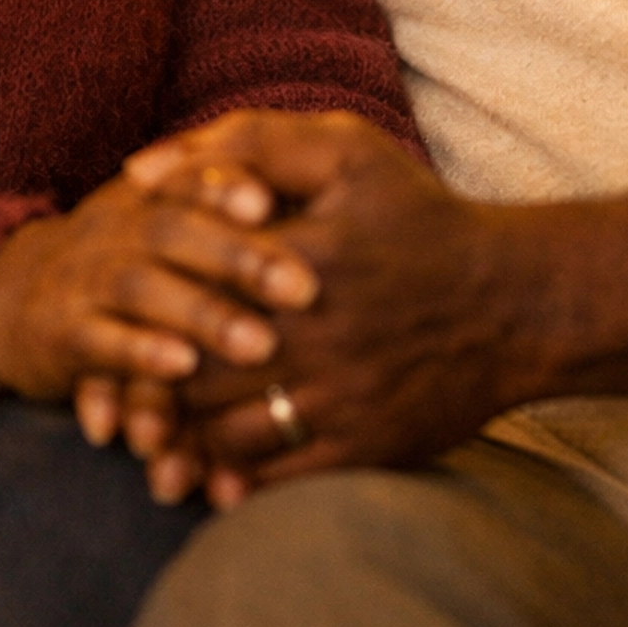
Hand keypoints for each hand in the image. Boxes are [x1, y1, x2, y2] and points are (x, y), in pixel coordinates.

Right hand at [0, 171, 318, 404]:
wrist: (5, 299)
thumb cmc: (117, 260)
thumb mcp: (156, 220)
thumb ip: (215, 204)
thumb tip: (312, 201)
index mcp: (146, 197)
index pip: (189, 178)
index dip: (227, 185)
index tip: (276, 200)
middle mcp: (116, 229)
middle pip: (174, 231)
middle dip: (241, 259)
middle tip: (305, 290)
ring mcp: (86, 280)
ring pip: (143, 290)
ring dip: (203, 315)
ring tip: (261, 345)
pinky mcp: (61, 334)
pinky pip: (98, 344)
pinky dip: (138, 357)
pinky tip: (181, 370)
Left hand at [123, 123, 627, 500]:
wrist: (515, 301)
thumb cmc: (418, 215)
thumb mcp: (343, 151)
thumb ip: (242, 144)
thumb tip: (141, 170)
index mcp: (299, 258)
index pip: (186, 295)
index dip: (138, 316)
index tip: (114, 321)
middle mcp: (317, 335)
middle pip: (194, 375)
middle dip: (144, 392)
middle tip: (112, 396)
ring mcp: (343, 398)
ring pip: (228, 436)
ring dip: (179, 445)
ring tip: (149, 442)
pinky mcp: (366, 447)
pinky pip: (279, 479)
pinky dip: (233, 482)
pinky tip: (208, 477)